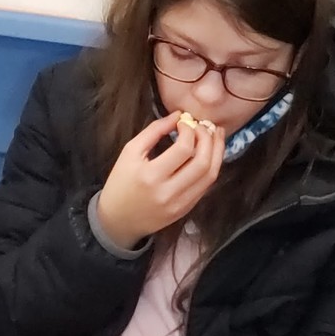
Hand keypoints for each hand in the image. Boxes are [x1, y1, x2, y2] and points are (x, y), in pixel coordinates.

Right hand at [95, 113, 225, 248]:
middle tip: (204, 126)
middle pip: (202, 162)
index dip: (190, 130)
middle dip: (208, 139)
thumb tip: (178, 115)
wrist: (118, 220)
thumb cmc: (120, 183)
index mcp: (151, 176)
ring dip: (217, 152)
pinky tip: (209, 155)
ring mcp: (179, 204)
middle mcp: (168, 192)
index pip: (183, 149)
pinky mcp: (185, 210)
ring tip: (214, 136)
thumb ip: (154, 131)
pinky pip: (205, 186)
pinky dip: (211, 167)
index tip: (184, 122)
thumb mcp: (130, 152)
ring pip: (210, 175)